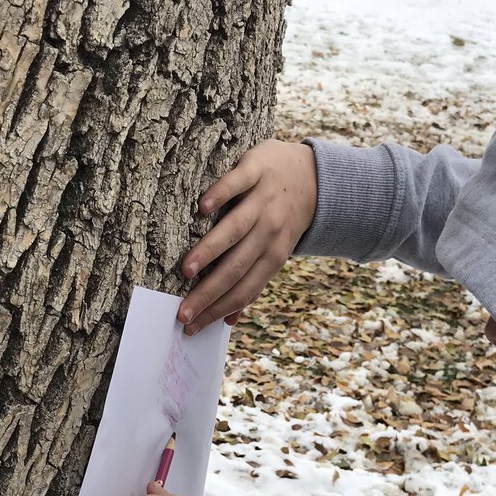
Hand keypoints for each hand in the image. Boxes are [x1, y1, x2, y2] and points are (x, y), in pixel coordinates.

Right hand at [178, 139, 317, 333]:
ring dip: (211, 250)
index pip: (244, 291)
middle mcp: (270, 231)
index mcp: (274, 256)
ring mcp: (263, 200)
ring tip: (187, 269)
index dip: (217, 310)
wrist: (313, 177)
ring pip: (236, 230)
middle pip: (236, 268)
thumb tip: (229, 321)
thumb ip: (251, 283)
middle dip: (208, 292)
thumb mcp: (276, 252)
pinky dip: (221, 195)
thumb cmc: (284, 220)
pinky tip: (202, 208)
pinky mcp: (257, 170)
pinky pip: (238, 184)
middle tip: (182, 311)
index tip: (190, 325)